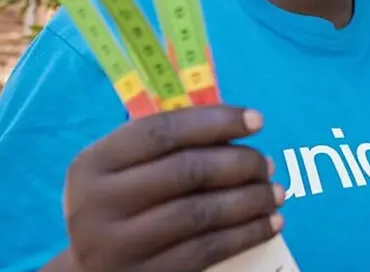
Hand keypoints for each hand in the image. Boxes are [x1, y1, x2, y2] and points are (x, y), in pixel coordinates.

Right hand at [62, 106, 284, 271]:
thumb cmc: (117, 205)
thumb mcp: (121, 171)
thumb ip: (165, 147)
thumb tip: (233, 129)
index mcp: (94, 163)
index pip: (162, 131)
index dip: (215, 121)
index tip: (256, 120)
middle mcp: (99, 203)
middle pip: (186, 172)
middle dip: (238, 164)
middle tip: (267, 164)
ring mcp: (118, 246)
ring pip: (200, 213)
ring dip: (249, 200)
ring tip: (275, 192)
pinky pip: (206, 250)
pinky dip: (245, 234)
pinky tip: (269, 223)